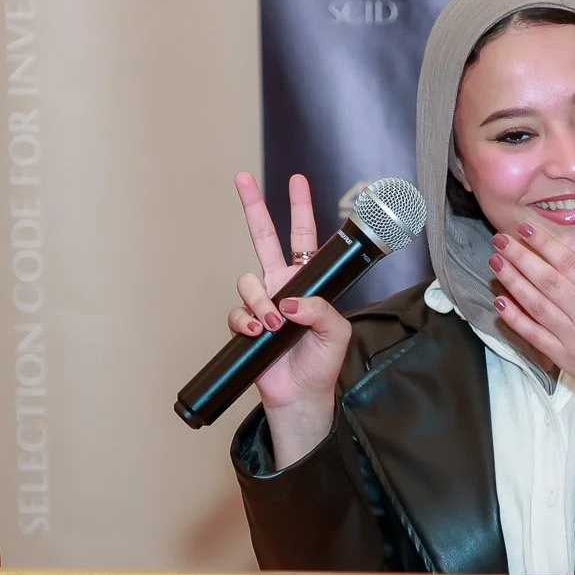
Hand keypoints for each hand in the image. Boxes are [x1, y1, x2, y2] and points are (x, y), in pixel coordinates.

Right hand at [226, 171, 350, 465]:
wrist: (301, 396)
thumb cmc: (322, 364)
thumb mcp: (337, 332)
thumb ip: (320, 310)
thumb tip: (289, 302)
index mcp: (307, 281)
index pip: (303, 236)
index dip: (300, 208)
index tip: (297, 180)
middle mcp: (282, 285)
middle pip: (263, 237)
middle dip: (254, 206)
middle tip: (242, 178)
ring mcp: (262, 304)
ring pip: (248, 281)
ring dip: (259, 302)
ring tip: (274, 325)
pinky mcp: (247, 325)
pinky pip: (237, 313)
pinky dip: (247, 322)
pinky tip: (260, 334)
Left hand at [487, 222, 574, 440]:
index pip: (570, 264)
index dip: (545, 244)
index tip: (524, 229)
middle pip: (547, 281)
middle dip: (521, 257)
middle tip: (500, 239)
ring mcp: (572, 338)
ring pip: (536, 305)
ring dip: (512, 282)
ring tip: (495, 262)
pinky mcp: (562, 358)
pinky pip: (533, 335)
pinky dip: (515, 319)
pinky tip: (500, 302)